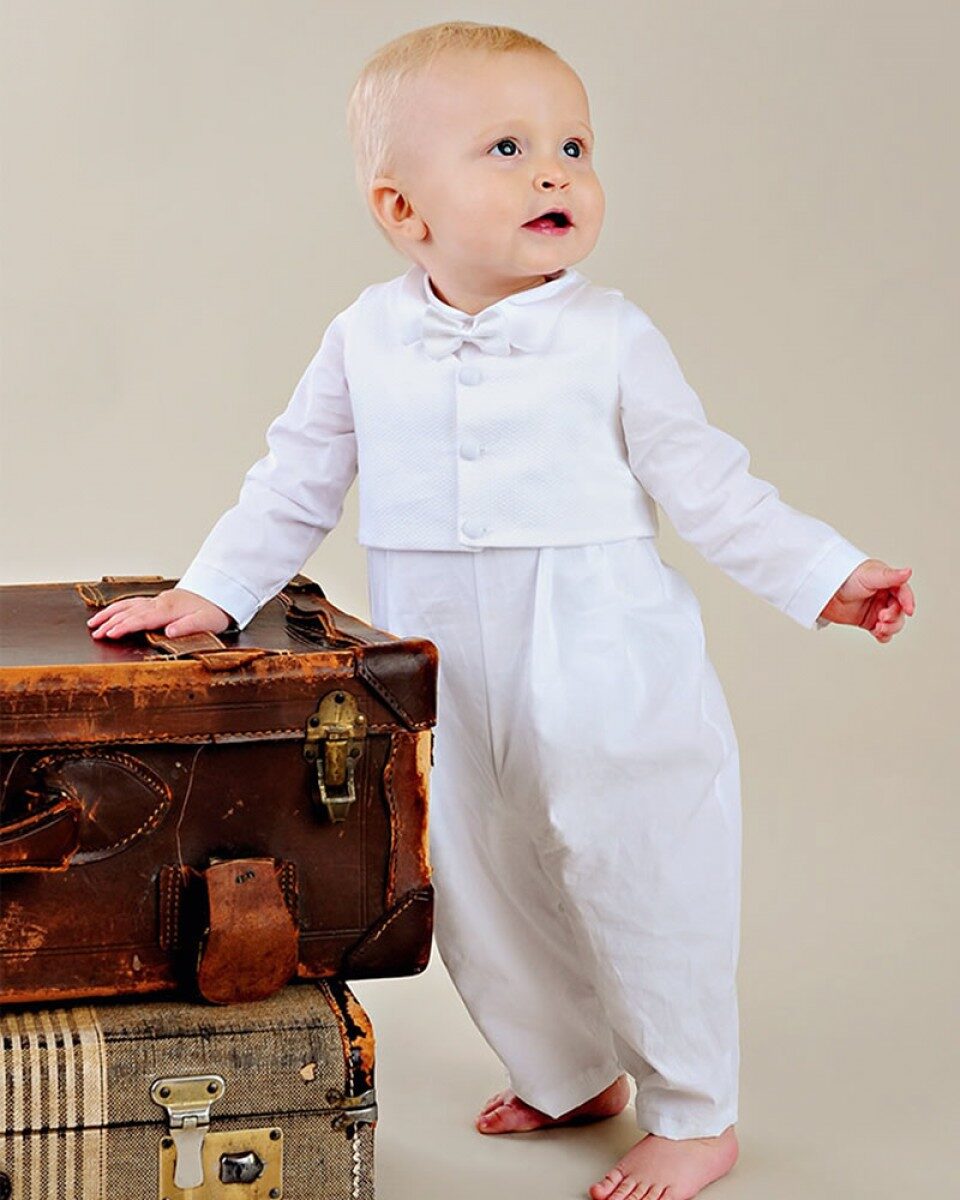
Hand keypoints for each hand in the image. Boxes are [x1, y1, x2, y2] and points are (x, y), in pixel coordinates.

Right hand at [87, 588, 231, 639]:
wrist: (219, 595)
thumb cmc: (213, 611)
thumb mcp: (207, 621)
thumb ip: (188, 626)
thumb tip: (169, 632)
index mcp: (170, 609)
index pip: (142, 619)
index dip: (125, 626)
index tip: (110, 633)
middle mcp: (160, 603)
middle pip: (130, 612)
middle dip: (110, 623)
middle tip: (95, 634)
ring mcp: (157, 601)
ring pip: (128, 605)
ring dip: (109, 614)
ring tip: (93, 623)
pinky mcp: (157, 601)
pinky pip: (133, 602)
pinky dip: (118, 608)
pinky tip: (110, 613)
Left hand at [818, 559, 914, 642]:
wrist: (823, 592)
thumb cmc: (845, 578)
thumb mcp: (869, 576)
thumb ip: (890, 576)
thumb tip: (908, 572)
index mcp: (887, 582)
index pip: (904, 592)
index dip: (908, 601)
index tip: (909, 610)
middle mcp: (884, 596)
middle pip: (900, 611)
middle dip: (894, 617)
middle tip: (881, 617)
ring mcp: (877, 610)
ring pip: (894, 623)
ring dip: (890, 628)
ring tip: (878, 628)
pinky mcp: (869, 622)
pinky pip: (883, 632)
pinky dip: (883, 635)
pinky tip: (878, 634)